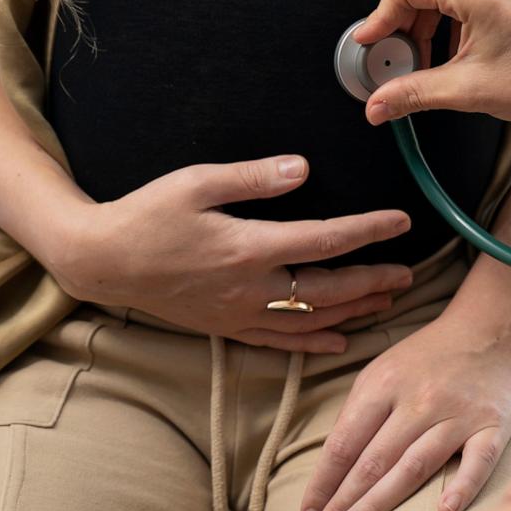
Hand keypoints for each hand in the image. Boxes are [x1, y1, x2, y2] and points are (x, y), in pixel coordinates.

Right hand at [44, 154, 412, 352]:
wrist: (100, 261)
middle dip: (373, 281)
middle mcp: (250, 288)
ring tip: (387, 301)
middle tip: (409, 274)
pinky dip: (315, 342)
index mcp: (248, 247)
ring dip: (354, 312)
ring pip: (311, 320)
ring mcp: (239, 313)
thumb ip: (252, 176)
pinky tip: (341, 340)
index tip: (401, 221)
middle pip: (328, 289)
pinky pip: (281, 341)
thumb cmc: (146, 214)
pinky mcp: (226, 328)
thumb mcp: (195, 182)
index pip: (325, 240)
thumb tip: (302, 168)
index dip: (368, 231)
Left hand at [298, 304, 510, 510]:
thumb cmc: (430, 356)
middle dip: (342, 502)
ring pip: (414, 465)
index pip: (344, 443)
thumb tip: (332, 466)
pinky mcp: (493, 424)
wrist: (492, 327)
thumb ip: (360, 413)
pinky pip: (479, 459)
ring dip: (380, 502)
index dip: (323, 482)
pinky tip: (445, 509)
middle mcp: (418, 401)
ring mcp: (457, 414)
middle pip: (373, 460)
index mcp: (383, 385)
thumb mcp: (384, 370)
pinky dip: (464, 484)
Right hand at [355, 0, 510, 125]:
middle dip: (401, 2)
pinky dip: (447, 5)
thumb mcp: (470, 91)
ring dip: (424, 5)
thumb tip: (375, 106)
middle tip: (403, 42)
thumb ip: (415, 93)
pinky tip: (455, 44)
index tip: (374, 43)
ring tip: (430, 50)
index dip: (382, 15)